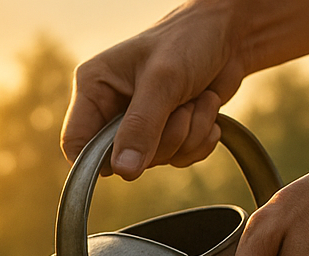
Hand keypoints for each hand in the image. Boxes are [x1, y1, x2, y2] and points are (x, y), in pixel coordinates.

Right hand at [61, 2, 244, 177]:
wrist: (233, 33)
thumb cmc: (190, 39)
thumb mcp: (163, 81)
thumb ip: (141, 127)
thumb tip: (124, 171)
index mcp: (95, 87)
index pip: (75, 142)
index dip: (98, 159)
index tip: (130, 158)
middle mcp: (111, 108)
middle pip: (121, 159)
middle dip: (162, 140)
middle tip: (182, 109)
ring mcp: (139, 123)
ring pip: (154, 161)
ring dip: (187, 136)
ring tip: (198, 100)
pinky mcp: (165, 132)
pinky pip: (177, 159)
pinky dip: (199, 140)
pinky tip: (206, 110)